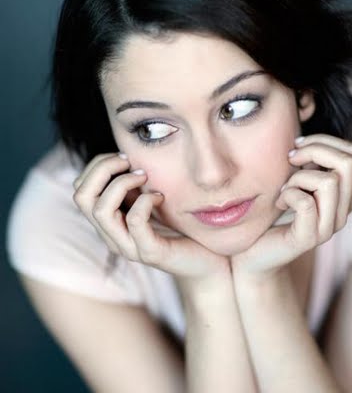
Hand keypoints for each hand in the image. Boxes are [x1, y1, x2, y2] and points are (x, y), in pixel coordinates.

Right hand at [72, 153, 229, 285]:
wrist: (204, 259)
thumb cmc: (179, 226)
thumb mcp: (150, 201)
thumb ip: (133, 187)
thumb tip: (124, 157)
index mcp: (109, 222)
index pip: (80, 189)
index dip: (96, 165)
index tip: (124, 157)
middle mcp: (111, 235)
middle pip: (81, 197)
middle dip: (103, 168)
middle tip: (129, 161)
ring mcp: (128, 247)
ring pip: (102, 210)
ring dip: (122, 183)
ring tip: (145, 178)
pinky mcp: (150, 252)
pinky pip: (135, 221)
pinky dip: (146, 201)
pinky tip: (160, 197)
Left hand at [231, 134, 351, 277]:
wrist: (255, 252)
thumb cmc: (272, 213)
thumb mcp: (292, 182)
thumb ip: (306, 165)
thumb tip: (305, 143)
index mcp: (342, 194)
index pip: (351, 153)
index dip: (323, 142)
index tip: (296, 146)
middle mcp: (343, 210)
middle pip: (347, 162)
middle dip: (314, 151)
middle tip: (290, 159)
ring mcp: (329, 226)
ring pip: (328, 182)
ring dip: (297, 178)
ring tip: (283, 189)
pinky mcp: (310, 238)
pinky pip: (305, 202)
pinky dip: (287, 195)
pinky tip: (279, 203)